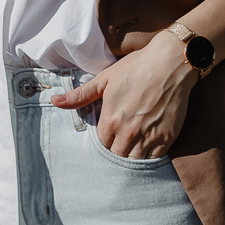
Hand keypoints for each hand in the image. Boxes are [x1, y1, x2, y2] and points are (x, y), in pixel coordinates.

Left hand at [52, 31, 196, 157]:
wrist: (169, 63)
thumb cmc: (136, 68)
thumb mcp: (105, 79)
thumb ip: (80, 95)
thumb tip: (55, 101)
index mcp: (110, 120)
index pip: (101, 145)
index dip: (105, 140)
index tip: (110, 133)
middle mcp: (127, 132)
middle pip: (116, 156)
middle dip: (117, 151)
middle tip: (122, 141)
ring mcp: (148, 137)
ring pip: (134, 162)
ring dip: (132, 157)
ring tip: (134, 146)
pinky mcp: (167, 138)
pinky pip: (154, 159)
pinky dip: (150, 157)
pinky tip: (149, 147)